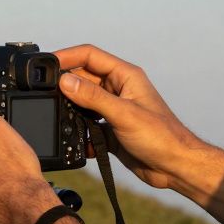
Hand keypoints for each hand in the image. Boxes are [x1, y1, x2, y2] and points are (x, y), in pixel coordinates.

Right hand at [55, 44, 223, 191]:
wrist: (176, 168)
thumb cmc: (162, 137)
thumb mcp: (123, 114)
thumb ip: (92, 97)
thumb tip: (64, 81)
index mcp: (125, 76)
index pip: (89, 56)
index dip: (67, 56)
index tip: (47, 64)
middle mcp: (118, 89)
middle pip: (82, 78)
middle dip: (64, 85)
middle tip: (47, 95)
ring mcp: (112, 109)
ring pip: (81, 102)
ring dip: (71, 110)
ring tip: (60, 118)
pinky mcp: (109, 128)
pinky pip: (85, 124)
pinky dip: (79, 131)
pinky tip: (80, 142)